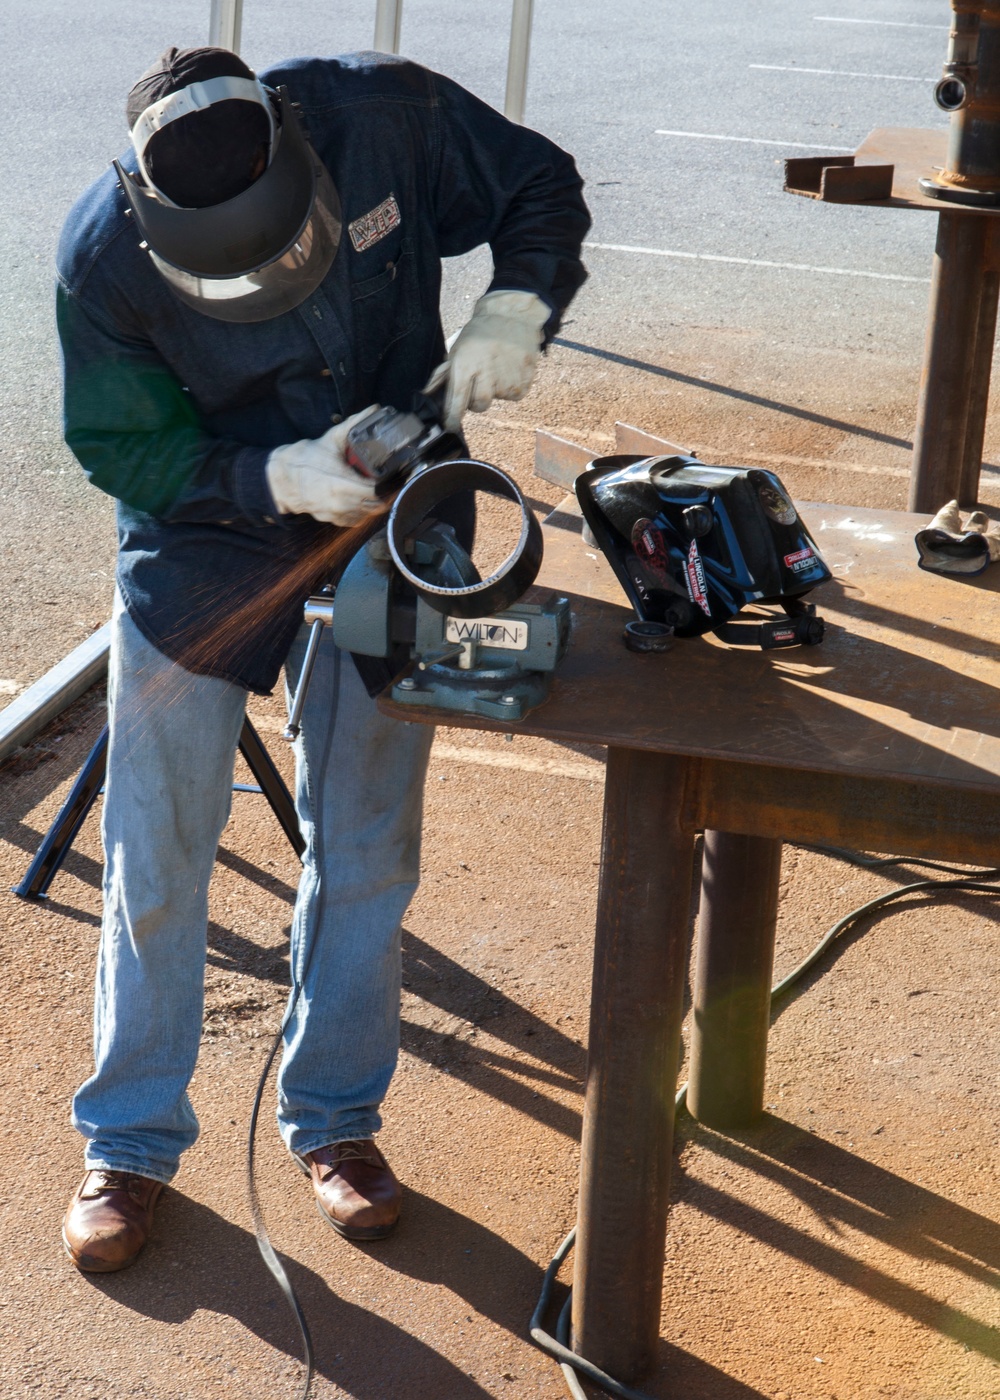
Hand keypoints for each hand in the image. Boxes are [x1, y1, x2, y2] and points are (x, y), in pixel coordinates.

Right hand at [265, 406, 383, 524]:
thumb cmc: (306, 460)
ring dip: (374, 503)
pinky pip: (356, 521)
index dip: (386, 484)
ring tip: (377, 490)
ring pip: (367, 514)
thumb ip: (352, 425)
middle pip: (375, 505)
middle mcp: (339, 503)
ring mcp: (336, 514)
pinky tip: (362, 500)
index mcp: (340, 483)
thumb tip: (373, 409)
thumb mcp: (330, 440)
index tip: (391, 476)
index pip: (374, 491)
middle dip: (384, 493)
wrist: (283, 479)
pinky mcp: (333, 520)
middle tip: (387, 482)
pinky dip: (362, 512)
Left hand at [423, 290, 549, 430]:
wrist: (513, 316)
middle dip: (475, 401)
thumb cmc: (480, 334)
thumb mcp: (457, 350)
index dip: (452, 418)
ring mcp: (507, 380)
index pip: (456, 402)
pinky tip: (508, 368)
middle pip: (479, 406)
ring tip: (495, 369)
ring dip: (493, 391)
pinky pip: (513, 395)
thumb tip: (427, 395)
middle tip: (479, 383)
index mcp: (466, 366)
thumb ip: (442, 376)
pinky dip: (509, 386)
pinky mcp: (523, 382)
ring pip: (496, 400)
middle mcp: (487, 375)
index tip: (450, 426)